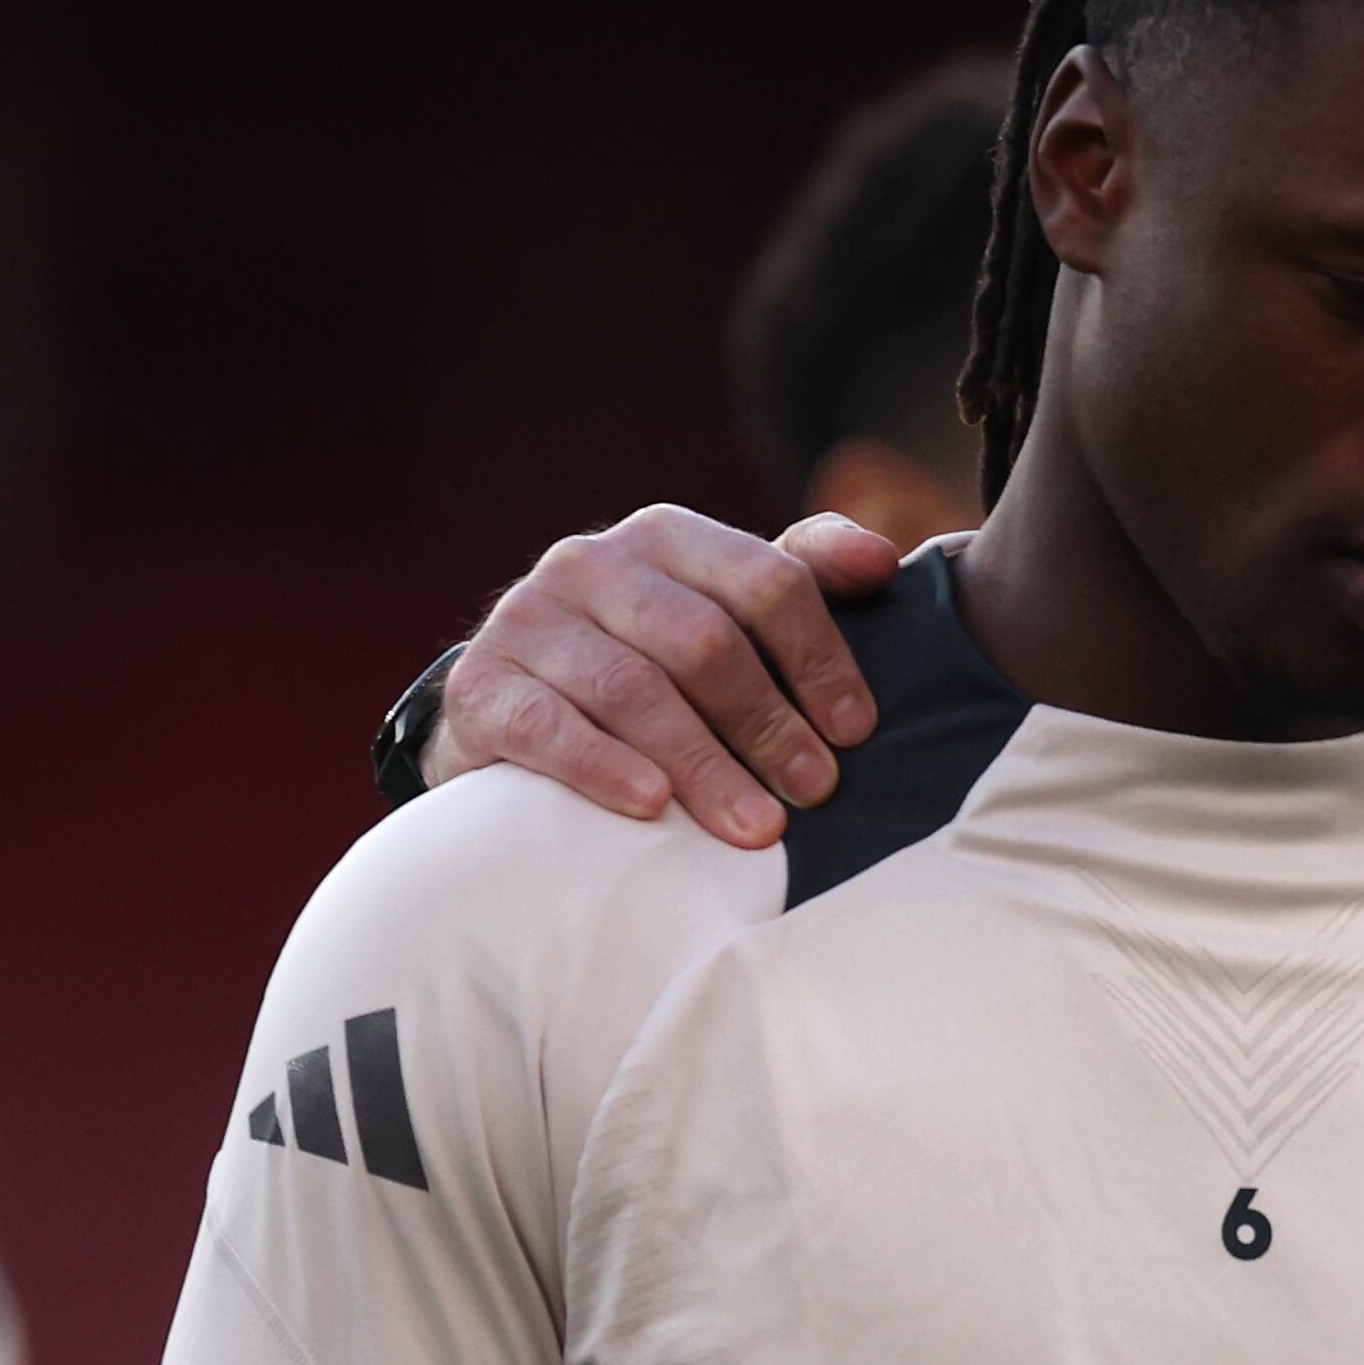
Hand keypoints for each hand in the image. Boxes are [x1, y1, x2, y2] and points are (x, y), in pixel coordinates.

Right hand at [428, 506, 903, 844]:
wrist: (512, 705)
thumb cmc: (647, 660)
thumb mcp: (721, 608)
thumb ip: (801, 574)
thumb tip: (881, 562)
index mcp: (665, 538)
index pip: (765, 581)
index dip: (819, 657)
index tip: (855, 731)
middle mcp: (591, 563)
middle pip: (704, 640)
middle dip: (769, 722)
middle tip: (816, 790)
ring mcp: (528, 620)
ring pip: (634, 689)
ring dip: (704, 763)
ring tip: (756, 826)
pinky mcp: (481, 687)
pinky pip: (548, 726)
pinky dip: (604, 767)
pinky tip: (650, 805)